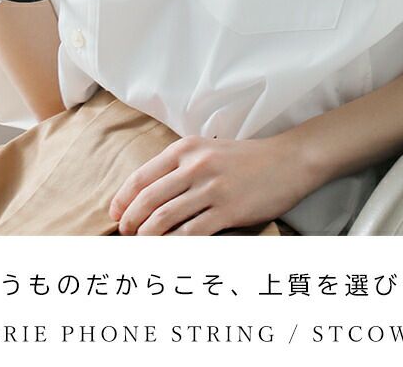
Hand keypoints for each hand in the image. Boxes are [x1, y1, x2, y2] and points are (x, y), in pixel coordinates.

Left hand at [108, 133, 313, 234]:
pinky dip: (174, 246)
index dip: (123, 198)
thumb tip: (150, 194)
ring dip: (147, 236)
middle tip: (124, 234)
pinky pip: (191, 233)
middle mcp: (195, 166)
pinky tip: (167, 253)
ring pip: (164, 217)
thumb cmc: (245, 159)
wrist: (287, 160)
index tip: (115, 214)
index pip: (142, 175)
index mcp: (186, 149)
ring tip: (141, 246)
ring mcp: (211, 188)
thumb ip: (180, 167)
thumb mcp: (208, 151)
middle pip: (148, 198)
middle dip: (130, 220)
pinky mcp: (227, 209)